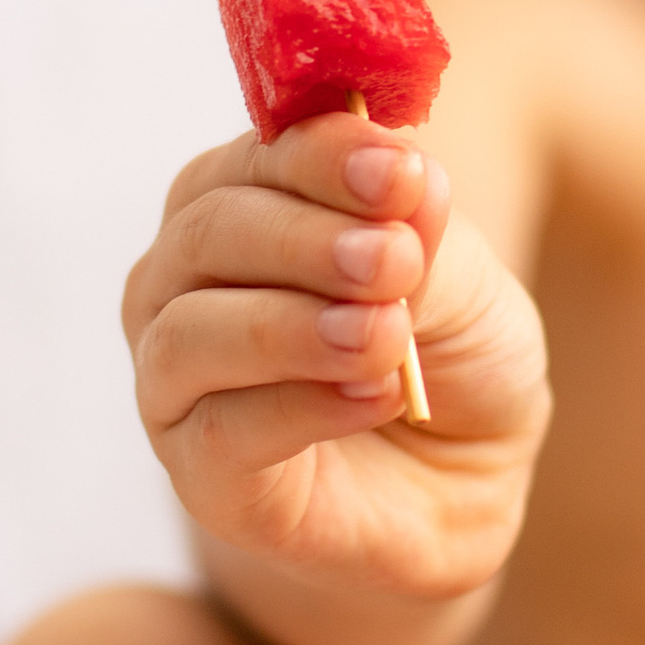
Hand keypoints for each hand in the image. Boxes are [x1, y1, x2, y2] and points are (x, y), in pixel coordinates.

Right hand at [122, 112, 550, 644]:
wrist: (458, 490)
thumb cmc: (447, 362)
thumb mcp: (466, 287)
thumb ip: (422, 236)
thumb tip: (407, 175)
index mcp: (246, 201)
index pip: (260, 155)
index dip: (325, 158)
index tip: (401, 174)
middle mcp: (188, 278)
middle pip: (211, 230)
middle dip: (307, 239)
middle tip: (395, 261)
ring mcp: (178, 374)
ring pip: (192, 331)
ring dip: (292, 325)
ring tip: (383, 335)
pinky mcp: (197, 469)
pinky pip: (223, 428)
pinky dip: (301, 406)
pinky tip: (374, 396)